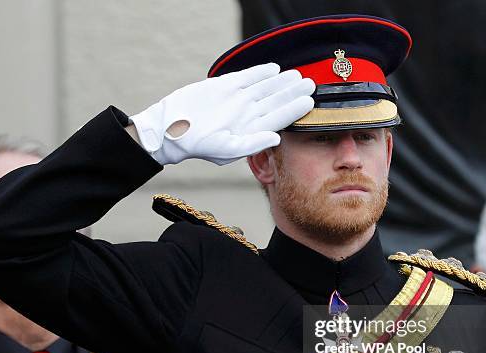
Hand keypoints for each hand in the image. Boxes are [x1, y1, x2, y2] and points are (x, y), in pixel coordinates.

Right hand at [130, 63, 314, 165]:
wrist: (173, 128)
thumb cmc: (199, 145)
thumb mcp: (227, 150)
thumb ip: (254, 143)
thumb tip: (276, 138)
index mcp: (251, 130)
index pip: (278, 118)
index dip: (294, 110)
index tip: (309, 102)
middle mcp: (247, 114)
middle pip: (275, 101)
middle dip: (293, 92)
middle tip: (311, 84)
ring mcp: (237, 99)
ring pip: (265, 88)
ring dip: (281, 82)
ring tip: (297, 75)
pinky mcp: (225, 86)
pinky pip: (246, 77)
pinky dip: (260, 72)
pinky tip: (273, 69)